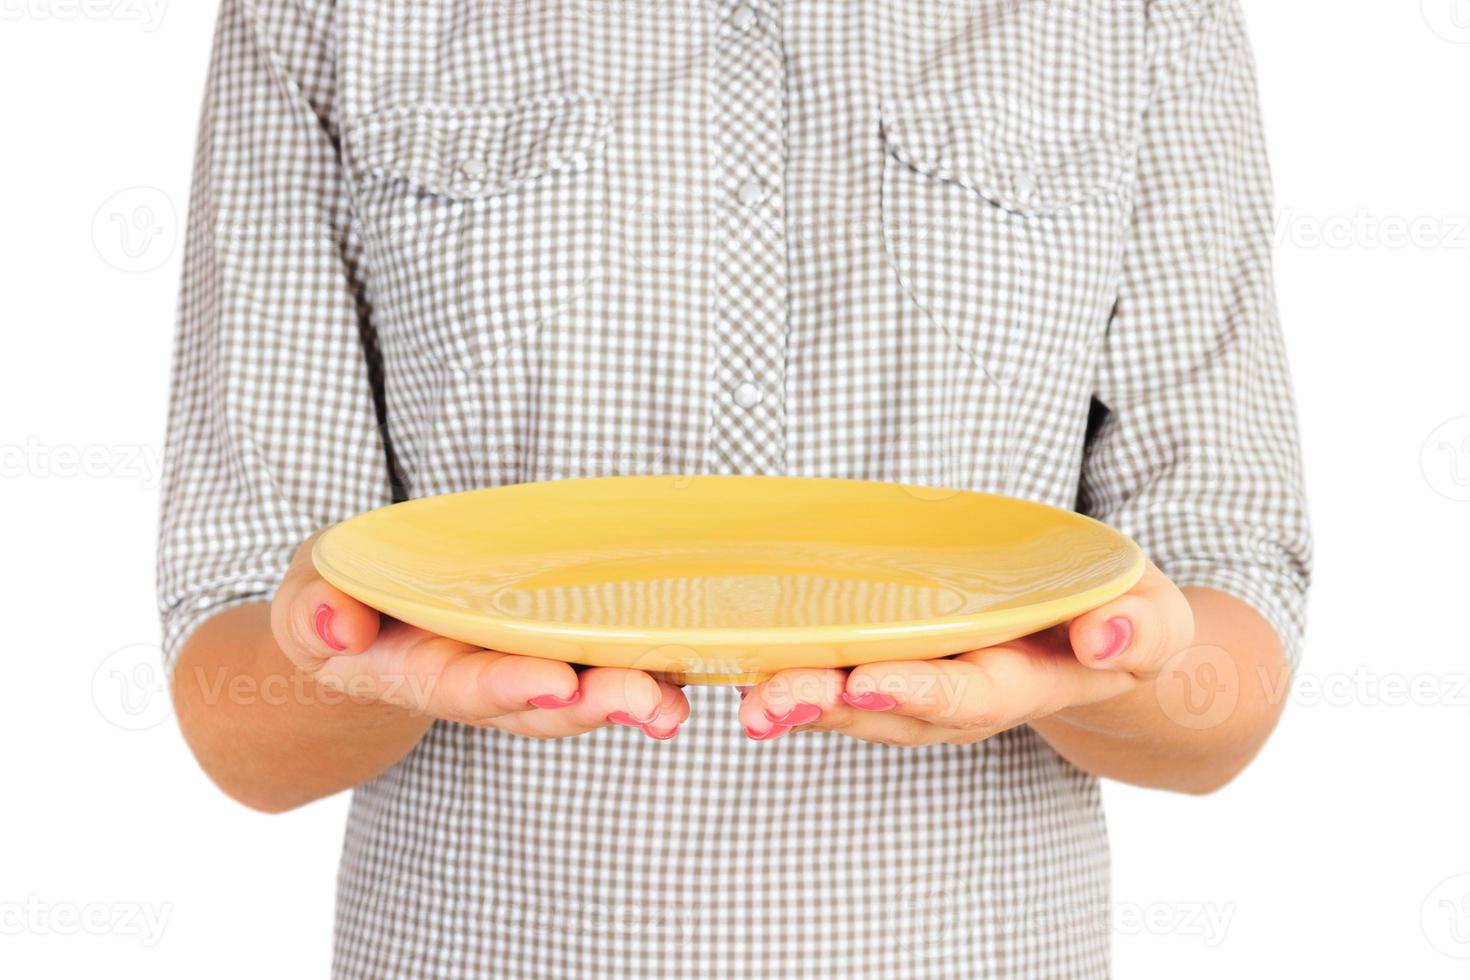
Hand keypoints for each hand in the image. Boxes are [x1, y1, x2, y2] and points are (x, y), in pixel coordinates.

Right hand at [269, 533, 688, 740]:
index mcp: (417, 672)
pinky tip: (693, 653)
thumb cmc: (335, 603)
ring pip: (585, 688)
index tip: (558, 685)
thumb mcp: (305, 600)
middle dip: (598, 704)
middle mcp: (481, 680)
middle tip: (652, 702)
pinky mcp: (554, 642)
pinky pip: (604, 652)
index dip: (512, 688)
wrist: (359, 627)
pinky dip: (649, 658)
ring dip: (635, 695)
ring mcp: (522, 666)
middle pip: (545, 703)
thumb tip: (335, 624)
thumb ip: (313, 611)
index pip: (467, 686)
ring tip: (678, 699)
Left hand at [735, 562, 1193, 745]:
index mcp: (1031, 681)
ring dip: (804, 704)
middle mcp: (969, 696)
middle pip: (896, 711)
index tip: (870, 681)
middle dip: (835, 707)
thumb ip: (1140, 627)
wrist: (1103, 638)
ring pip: (860, 706)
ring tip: (751, 701)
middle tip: (774, 701)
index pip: (973, 693)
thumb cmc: (1123, 614)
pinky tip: (750, 676)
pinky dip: (800, 681)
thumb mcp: (1154, 615)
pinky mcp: (902, 665)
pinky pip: (847, 679)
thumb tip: (1106, 635)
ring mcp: (930, 687)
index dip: (923, 692)